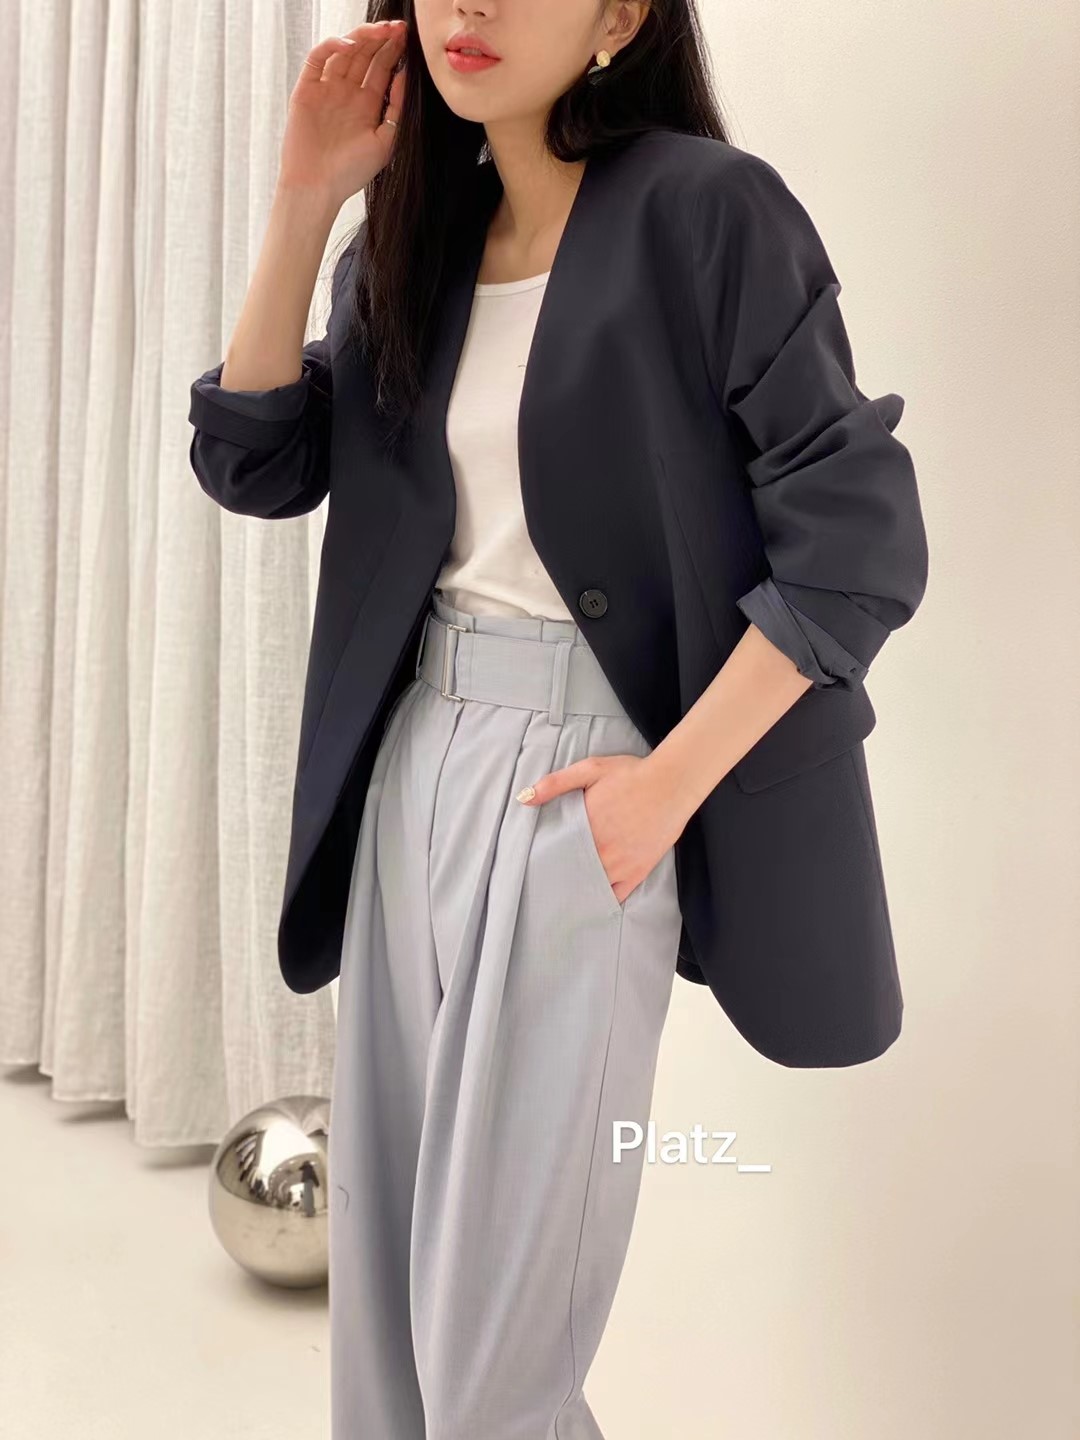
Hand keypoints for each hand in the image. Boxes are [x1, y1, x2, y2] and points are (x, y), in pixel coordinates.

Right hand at [278, 21, 407, 207]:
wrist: (318, 187)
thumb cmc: (351, 172)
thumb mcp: (385, 142)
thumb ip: (397, 110)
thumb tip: (405, 76)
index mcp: (367, 105)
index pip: (382, 68)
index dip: (394, 50)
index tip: (406, 37)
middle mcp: (347, 93)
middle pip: (365, 55)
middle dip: (381, 39)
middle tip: (397, 27)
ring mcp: (326, 89)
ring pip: (344, 52)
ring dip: (361, 38)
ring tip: (379, 30)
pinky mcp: (307, 89)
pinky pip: (318, 59)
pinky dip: (331, 47)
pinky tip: (349, 45)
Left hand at [516, 753, 685, 904]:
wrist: (672, 783)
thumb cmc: (631, 773)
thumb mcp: (590, 769)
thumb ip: (555, 783)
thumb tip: (524, 798)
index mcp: (585, 826)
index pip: (555, 851)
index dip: (544, 858)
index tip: (535, 862)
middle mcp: (601, 850)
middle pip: (571, 872)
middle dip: (559, 876)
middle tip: (546, 882)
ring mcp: (621, 864)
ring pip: (591, 886)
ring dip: (577, 889)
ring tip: (563, 896)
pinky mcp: (638, 871)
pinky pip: (616, 895)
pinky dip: (603, 899)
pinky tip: (592, 901)